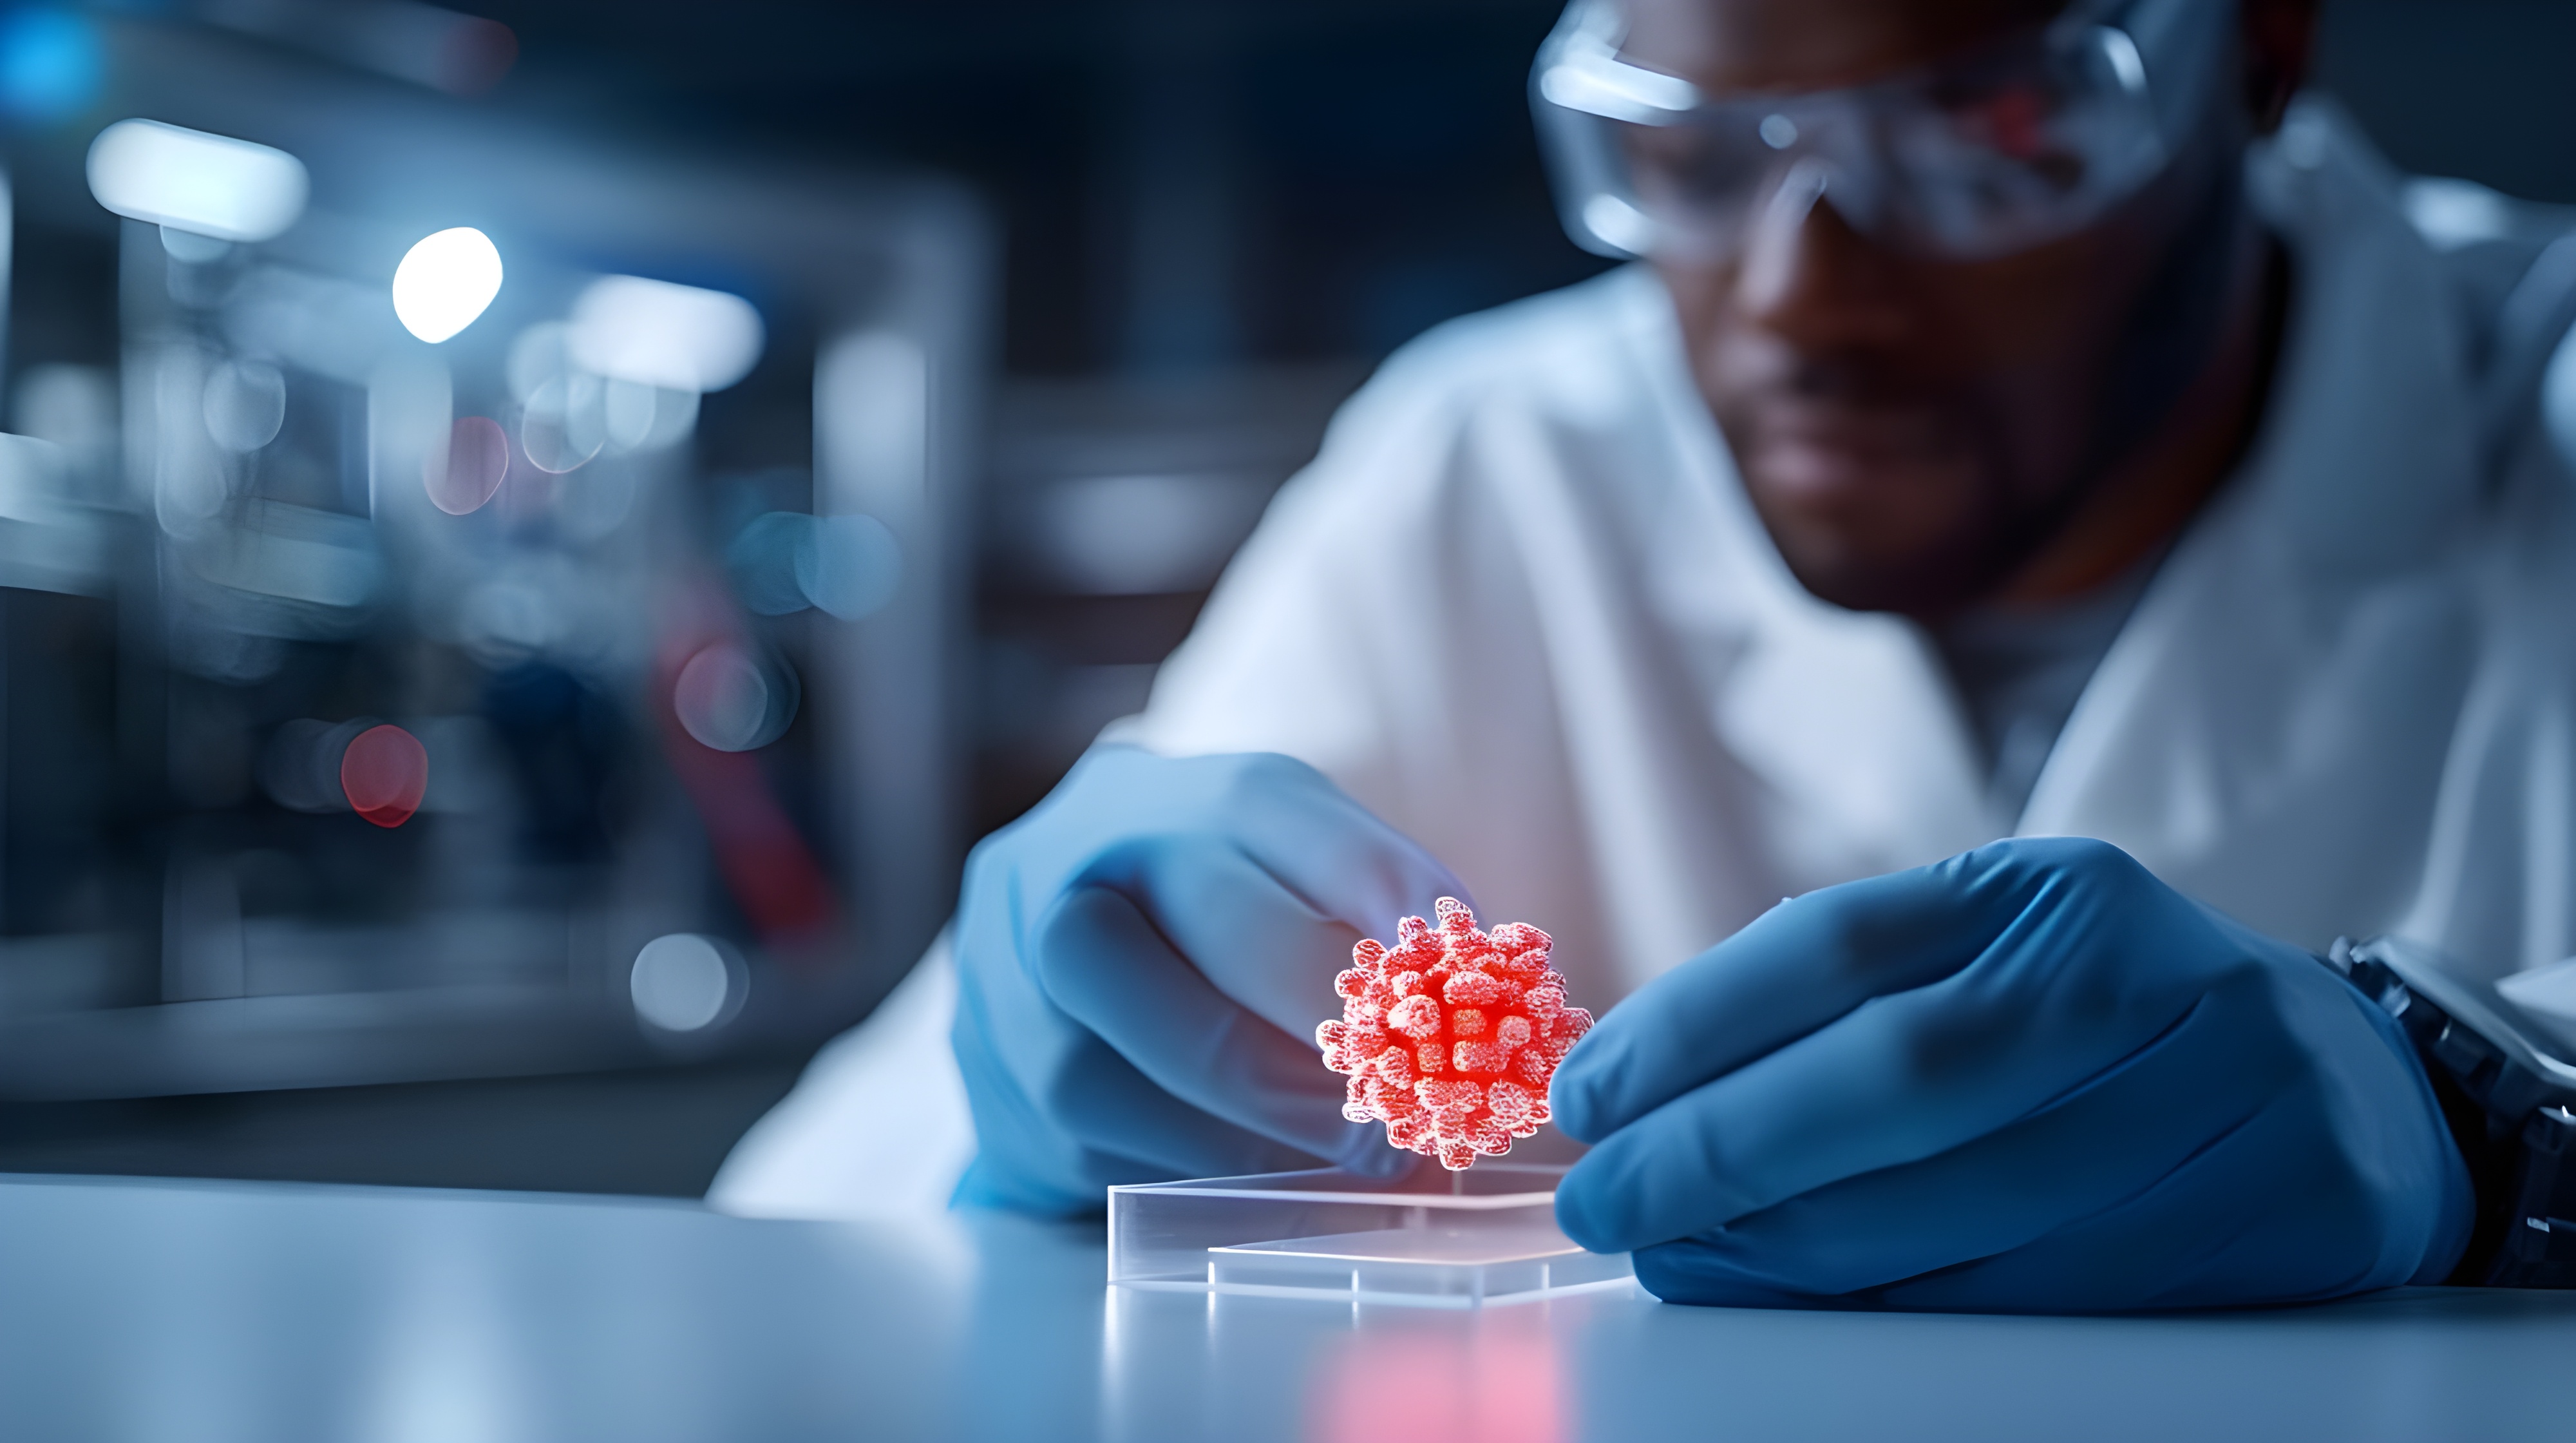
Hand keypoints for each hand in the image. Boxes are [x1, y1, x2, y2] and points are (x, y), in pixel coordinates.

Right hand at [951, 747, 1463, 1213]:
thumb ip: (1371, 925)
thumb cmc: (1202, 920)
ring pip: (1165, 1052)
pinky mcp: (996, 1065)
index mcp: (1202, 795)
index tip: (1477, 992)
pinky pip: (1111, 1132)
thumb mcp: (1285, 875)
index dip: (1411, 919)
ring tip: (1354, 1152)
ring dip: (1275, 1122)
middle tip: (1415, 1108)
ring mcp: (1025, 959)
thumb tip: (1478, 1018)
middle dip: (1343, 1039)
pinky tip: (1260, 1165)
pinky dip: (1202, 1159)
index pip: (1327, 840)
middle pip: (1241, 938)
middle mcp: (1099, 857)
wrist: (1031, 946)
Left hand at [1550, 837, 2472, 1310]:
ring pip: (1968, 1203)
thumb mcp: (1984, 966)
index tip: (1587, 1095)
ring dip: (1797, 1252)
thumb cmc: (2104, 1031)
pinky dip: (1920, 1307)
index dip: (1693, 1026)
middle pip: (1895, 1075)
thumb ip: (1832, 1012)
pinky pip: (2059, 1289)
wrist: (2349, 1088)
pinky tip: (1824, 1302)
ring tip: (1688, 1257)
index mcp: (2044, 890)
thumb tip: (1642, 1096)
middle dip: (1722, 1151)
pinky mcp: (2286, 1206)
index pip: (1835, 944)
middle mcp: (2139, 971)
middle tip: (1611, 1199)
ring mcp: (2225, 1087)